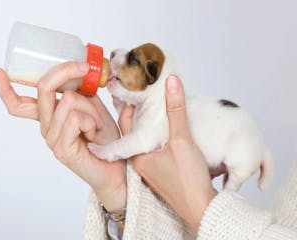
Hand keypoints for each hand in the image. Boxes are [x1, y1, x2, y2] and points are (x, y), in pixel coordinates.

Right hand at [0, 62, 126, 211]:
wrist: (115, 165)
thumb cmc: (105, 137)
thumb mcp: (93, 107)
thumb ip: (81, 91)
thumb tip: (76, 70)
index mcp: (50, 115)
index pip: (19, 104)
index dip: (5, 89)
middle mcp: (46, 126)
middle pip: (44, 88)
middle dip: (66, 71)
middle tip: (83, 68)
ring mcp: (52, 138)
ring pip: (68, 100)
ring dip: (91, 109)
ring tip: (96, 125)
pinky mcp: (61, 148)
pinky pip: (74, 118)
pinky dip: (91, 121)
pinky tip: (93, 133)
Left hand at [119, 75, 216, 230]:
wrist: (201, 206)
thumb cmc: (188, 177)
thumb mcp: (182, 139)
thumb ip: (176, 110)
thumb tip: (171, 82)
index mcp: (137, 154)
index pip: (126, 122)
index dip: (128, 104)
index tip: (132, 88)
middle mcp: (139, 161)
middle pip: (133, 130)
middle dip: (137, 111)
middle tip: (142, 92)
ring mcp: (149, 167)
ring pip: (143, 138)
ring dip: (147, 122)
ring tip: (154, 104)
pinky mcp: (159, 171)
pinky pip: (152, 147)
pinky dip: (155, 134)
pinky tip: (164, 127)